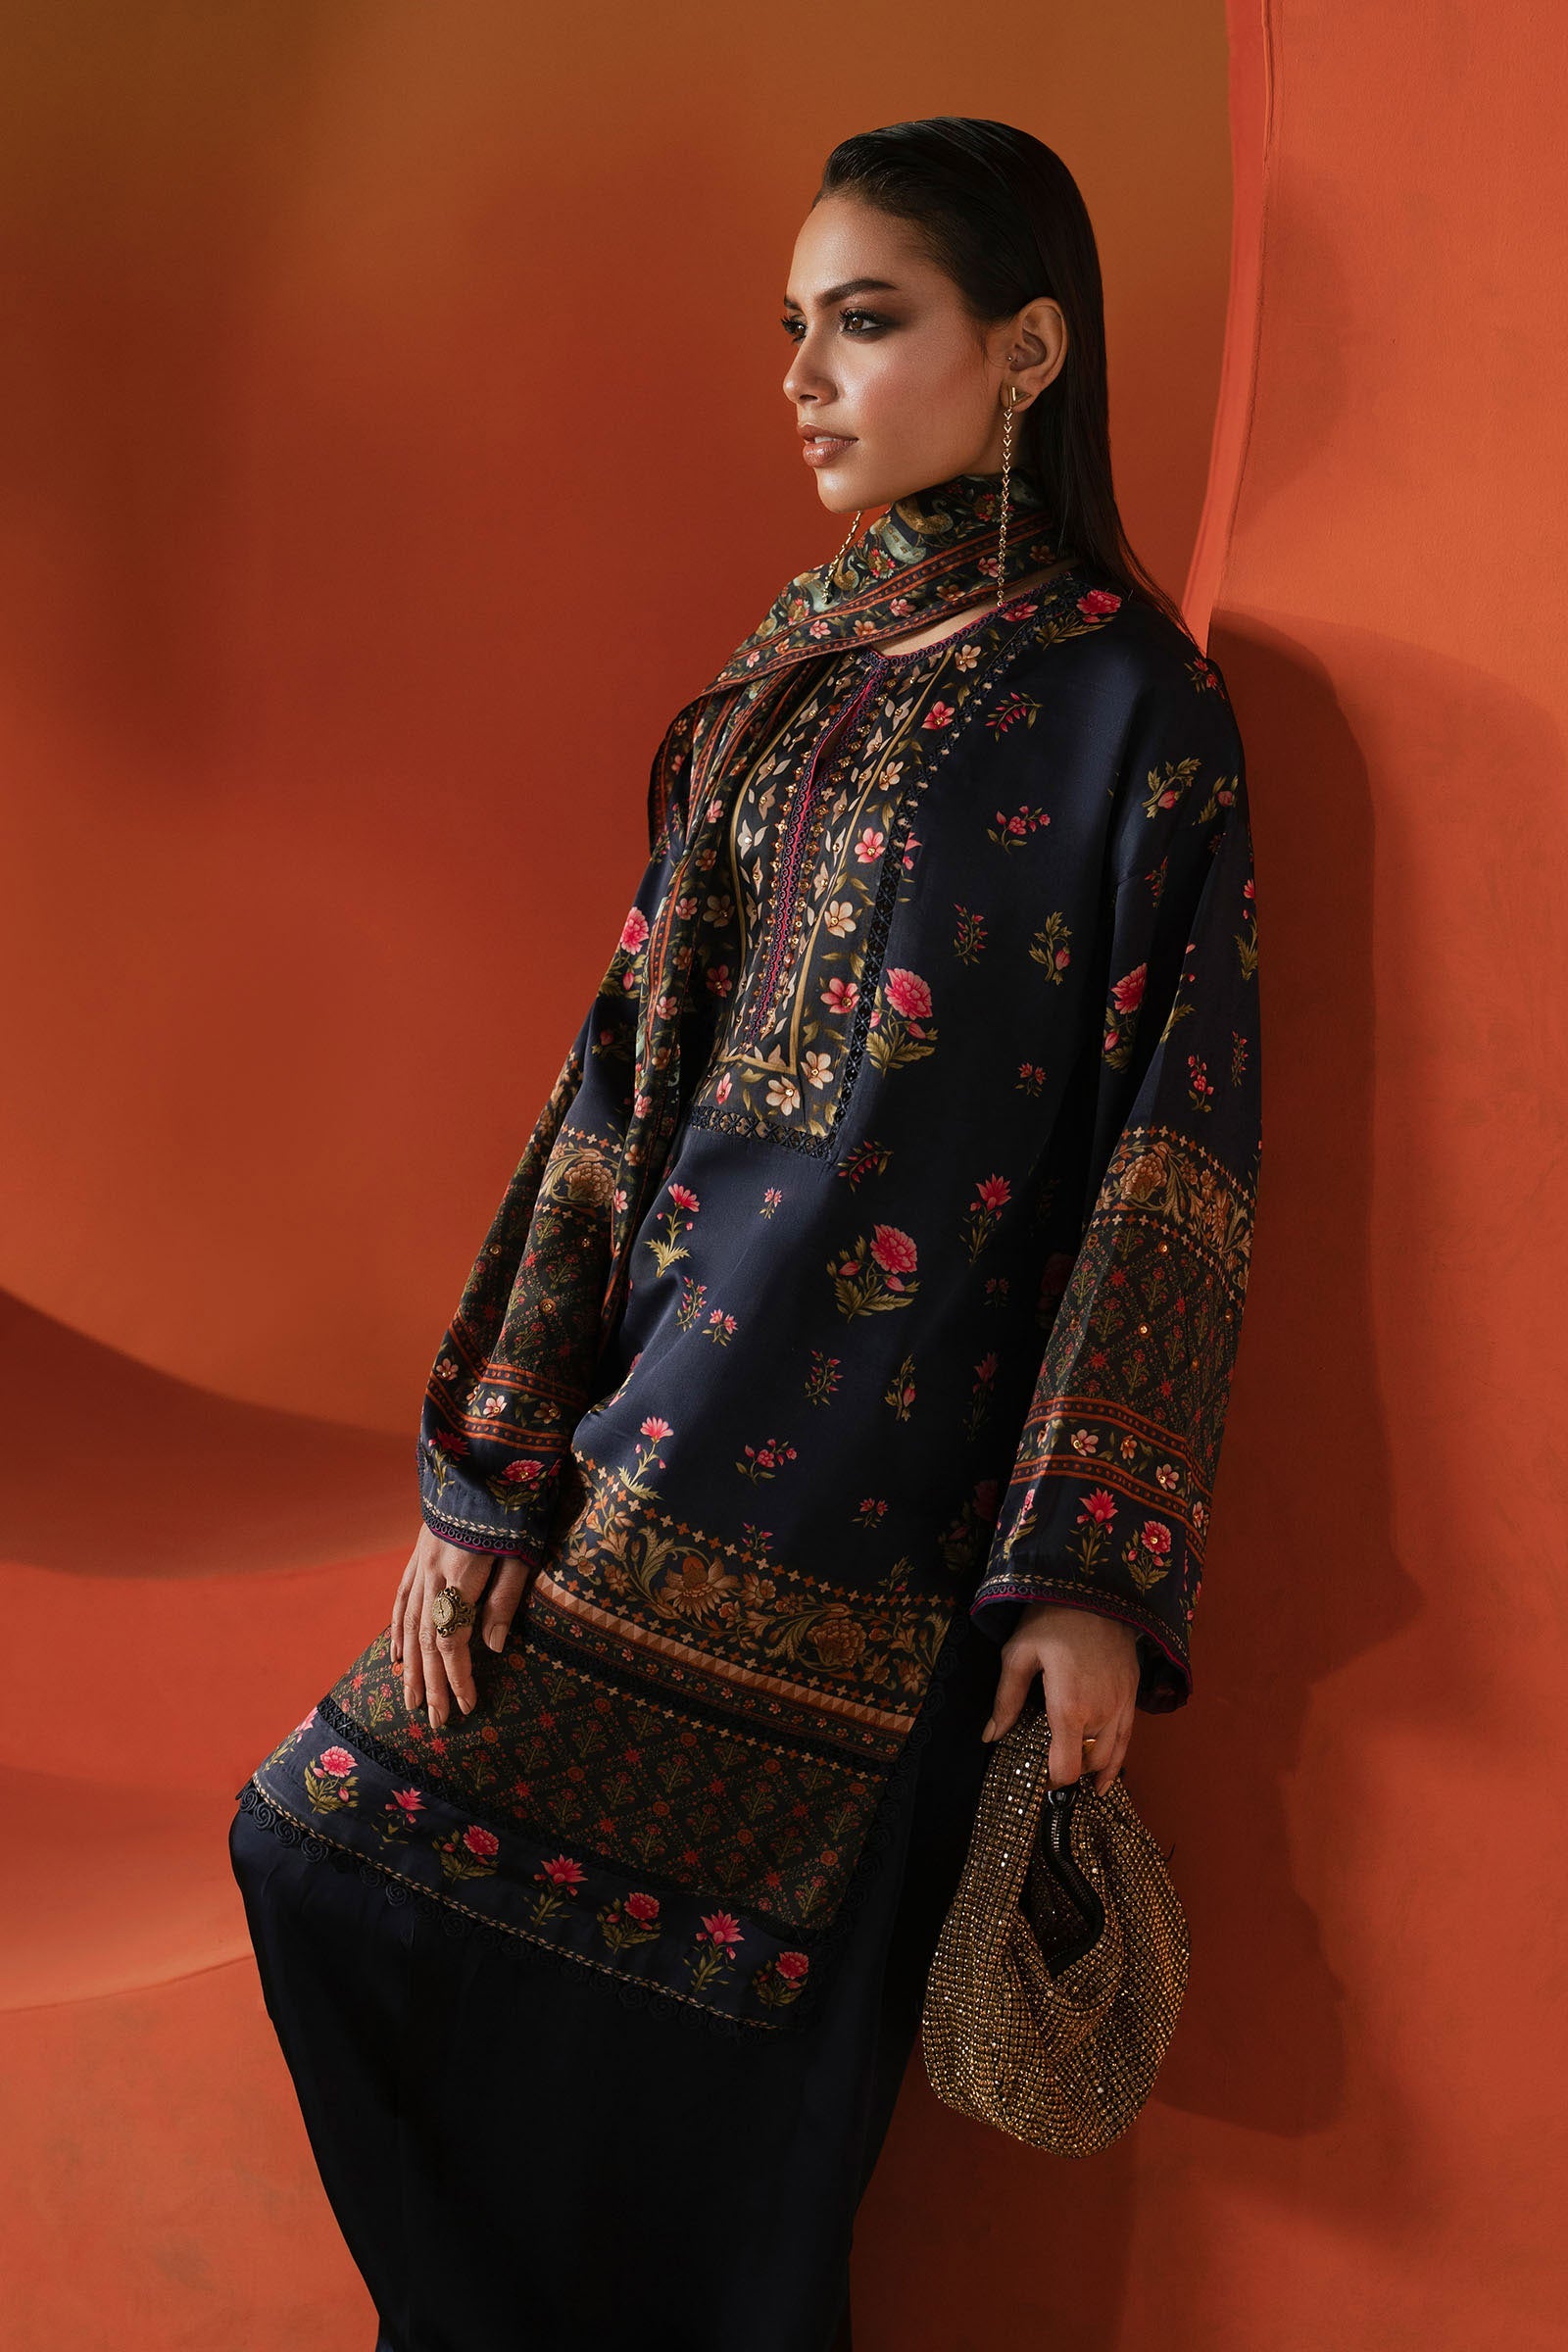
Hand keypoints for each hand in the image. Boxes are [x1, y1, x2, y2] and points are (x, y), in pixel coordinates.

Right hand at [388, 1523, 533, 1730]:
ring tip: (412, 1702)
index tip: (467, 1707)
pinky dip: (396, 1630)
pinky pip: (401, 1600)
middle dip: (432, 1685)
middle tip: (438, 1723)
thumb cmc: (514, 1507)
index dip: (457, 1678)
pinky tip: (396, 1655)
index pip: (452, 1641)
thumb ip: (504, 1600)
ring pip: (409, 1626)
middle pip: (426, 1642)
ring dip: (411, 1668)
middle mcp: (432, 1576)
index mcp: (459, 1578)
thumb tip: (491, 1649)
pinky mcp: (419, 1555)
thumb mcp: (521, 1553)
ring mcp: (421, 1565)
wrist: (484, 1458)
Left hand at [980, 1601, 1139, 1792]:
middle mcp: (1101, 1715)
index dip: (1052, 1781)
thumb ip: (1006, 1700)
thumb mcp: (1019, 1655)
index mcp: (1070, 1709)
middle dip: (1069, 1773)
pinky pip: (1128, 1739)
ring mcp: (1122, 1706)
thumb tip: (991, 1735)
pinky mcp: (1133, 1695)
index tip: (1038, 1782)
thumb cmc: (1051, 1620)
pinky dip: (1116, 1761)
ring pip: (1110, 1756)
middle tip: (1048, 1772)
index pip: (1066, 1768)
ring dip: (1091, 1768)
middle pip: (1088, 1765)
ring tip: (1074, 1777)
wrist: (1095, 1590)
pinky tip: (1104, 1777)